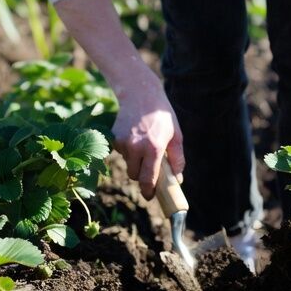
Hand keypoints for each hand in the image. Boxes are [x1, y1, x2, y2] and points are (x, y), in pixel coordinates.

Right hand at [112, 75, 184, 200]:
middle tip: (149, 168)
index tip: (150, 196)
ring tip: (143, 144)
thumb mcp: (176, 135)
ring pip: (127, 163)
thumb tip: (177, 179)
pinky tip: (135, 136)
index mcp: (153, 148)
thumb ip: (177, 158)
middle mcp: (136, 147)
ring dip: (135, 160)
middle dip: (141, 175)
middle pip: (134, 175)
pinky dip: (128, 150)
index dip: (148, 191)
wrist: (140, 93)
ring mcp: (122, 142)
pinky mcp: (113, 137)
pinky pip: (121, 152)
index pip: (147, 179)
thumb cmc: (162, 115)